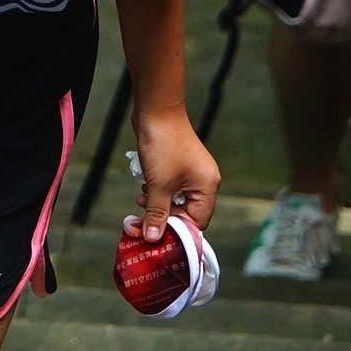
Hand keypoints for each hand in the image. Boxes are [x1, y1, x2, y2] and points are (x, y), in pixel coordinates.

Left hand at [127, 106, 218, 238]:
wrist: (156, 112)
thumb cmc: (163, 146)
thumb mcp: (159, 185)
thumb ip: (157, 213)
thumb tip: (153, 238)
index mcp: (208, 187)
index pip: (197, 222)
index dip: (177, 230)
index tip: (156, 234)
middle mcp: (203, 181)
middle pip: (186, 212)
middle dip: (164, 216)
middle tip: (144, 219)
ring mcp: (191, 173)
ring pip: (175, 200)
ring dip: (158, 203)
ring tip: (142, 200)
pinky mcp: (178, 165)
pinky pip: (170, 187)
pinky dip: (157, 191)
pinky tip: (145, 188)